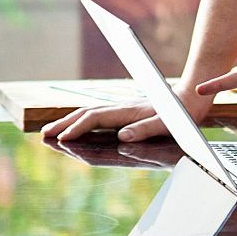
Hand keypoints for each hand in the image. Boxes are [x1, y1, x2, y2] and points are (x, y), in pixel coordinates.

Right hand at [41, 90, 204, 142]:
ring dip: (70, 122)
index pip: (95, 119)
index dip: (78, 129)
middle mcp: (122, 108)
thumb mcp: (167, 124)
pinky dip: (84, 122)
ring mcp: (124, 108)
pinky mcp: (128, 111)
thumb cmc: (181, 114)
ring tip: (53, 131)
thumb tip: (122, 137)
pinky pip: (99, 116)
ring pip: (91, 114)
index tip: (62, 139)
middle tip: (43, 135)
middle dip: (64, 124)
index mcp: (128, 111)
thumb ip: (145, 129)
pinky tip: (79, 127)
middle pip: (86, 114)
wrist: (192, 96)